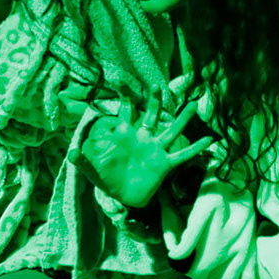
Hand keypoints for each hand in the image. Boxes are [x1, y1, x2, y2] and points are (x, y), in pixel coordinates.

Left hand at [79, 93, 213, 207]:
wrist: (122, 196)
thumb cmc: (108, 178)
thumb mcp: (92, 169)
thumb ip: (82, 160)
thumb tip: (70, 152)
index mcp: (125, 136)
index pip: (125, 113)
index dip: (125, 99)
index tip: (123, 82)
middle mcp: (143, 139)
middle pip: (151, 115)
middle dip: (155, 101)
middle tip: (158, 86)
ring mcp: (155, 150)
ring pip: (171, 131)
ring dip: (182, 119)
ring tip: (195, 104)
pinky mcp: (164, 164)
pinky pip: (181, 155)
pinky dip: (195, 148)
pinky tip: (209, 140)